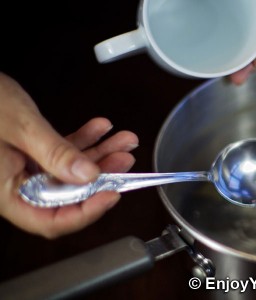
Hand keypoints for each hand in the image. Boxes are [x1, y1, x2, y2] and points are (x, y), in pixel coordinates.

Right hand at [0, 72, 138, 237]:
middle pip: (69, 195)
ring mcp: (27, 170)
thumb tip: (88, 175)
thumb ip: (55, 153)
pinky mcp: (34, 154)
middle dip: (101, 177)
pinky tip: (100, 128)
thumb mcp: (22, 128)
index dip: (85, 212)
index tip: (111, 195)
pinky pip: (65, 154)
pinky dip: (84, 141)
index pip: (50, 220)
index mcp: (6, 192)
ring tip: (122, 141)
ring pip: (72, 172)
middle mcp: (18, 186)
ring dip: (99, 156)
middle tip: (123, 160)